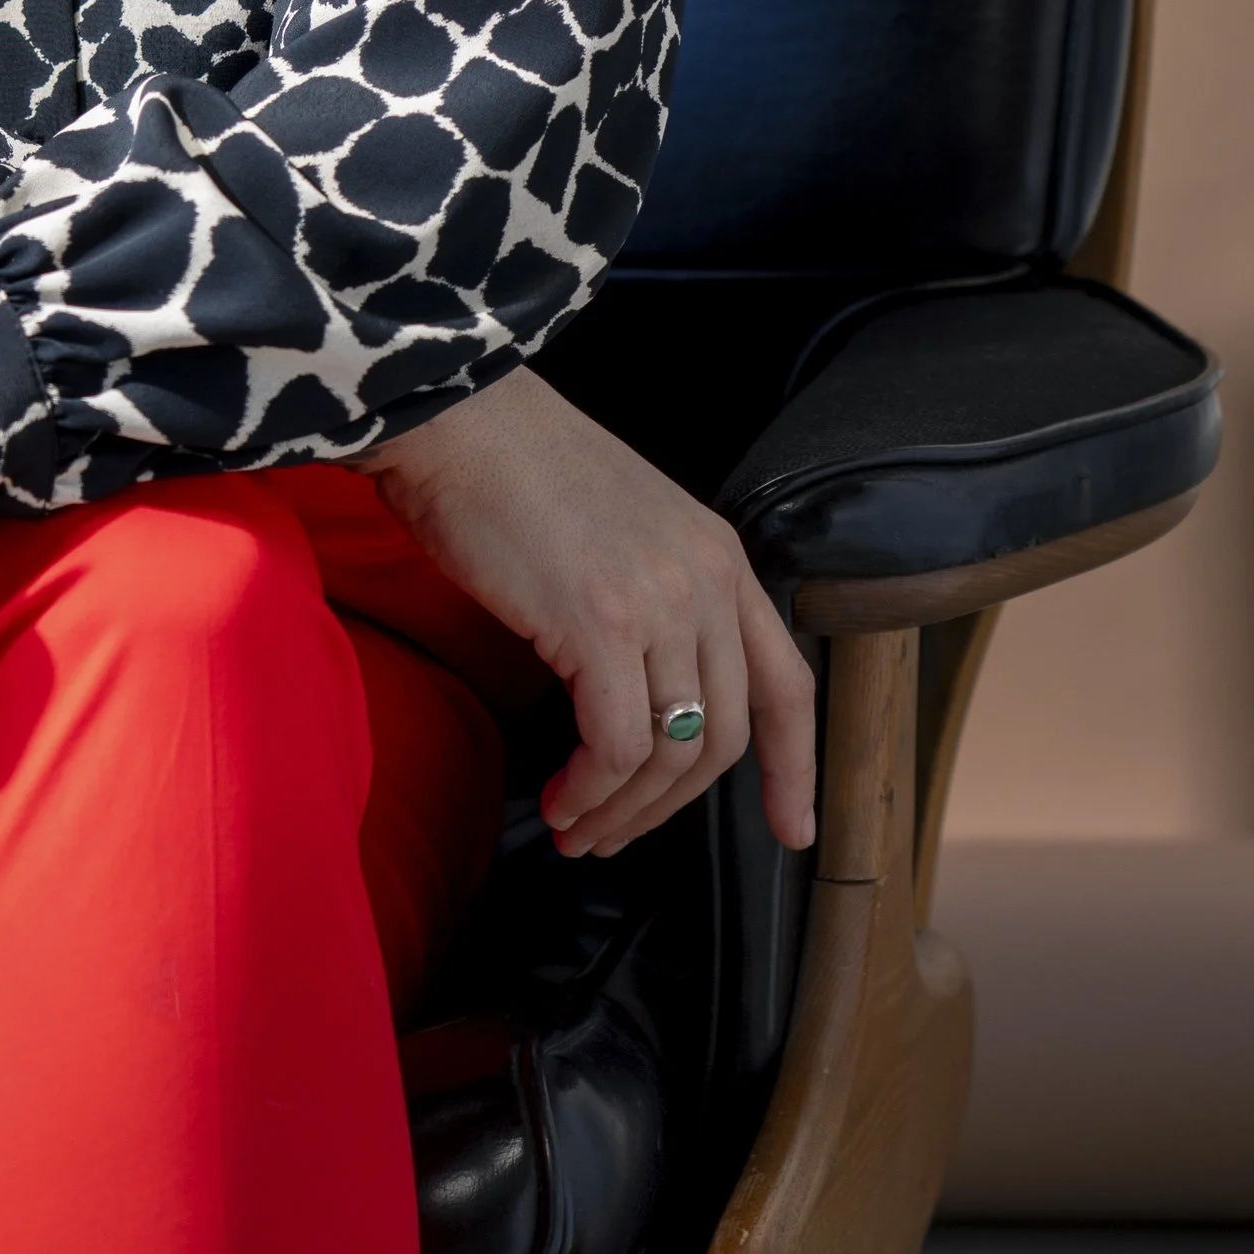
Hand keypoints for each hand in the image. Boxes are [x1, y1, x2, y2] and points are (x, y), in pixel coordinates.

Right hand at [370, 364, 816, 861]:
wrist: (457, 418)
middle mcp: (706, 580)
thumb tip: (646, 701)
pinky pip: (614, 746)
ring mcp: (659, 601)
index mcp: (720, 556)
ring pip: (672, 753)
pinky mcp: (600, 623)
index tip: (793, 830)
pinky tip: (560, 799)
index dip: (795, 767)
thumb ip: (656, 598)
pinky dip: (590, 790)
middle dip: (672, 807)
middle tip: (615, 835)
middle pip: (725, 735)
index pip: (787, 683)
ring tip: (577, 827)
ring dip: (624, 811)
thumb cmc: (515, 473)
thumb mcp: (623, 529)